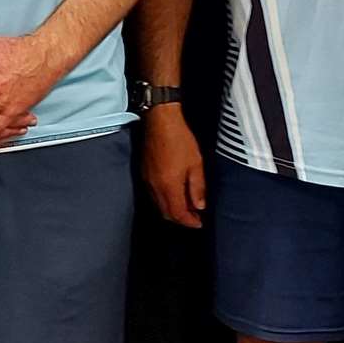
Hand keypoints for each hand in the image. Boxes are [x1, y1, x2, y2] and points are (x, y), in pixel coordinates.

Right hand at [141, 107, 205, 226]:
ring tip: (186, 206)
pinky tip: (174, 193)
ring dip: (172, 209)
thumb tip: (199, 205)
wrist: (160, 120)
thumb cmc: (179, 138)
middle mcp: (155, 186)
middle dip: (180, 218)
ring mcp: (147, 179)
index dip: (189, 222)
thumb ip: (197, 187)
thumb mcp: (196, 164)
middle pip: (166, 212)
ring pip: (159, 204)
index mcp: (169, 186)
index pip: (178, 214)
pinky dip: (164, 199)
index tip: (198, 223)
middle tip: (194, 216)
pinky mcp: (144, 172)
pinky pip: (153, 194)